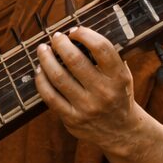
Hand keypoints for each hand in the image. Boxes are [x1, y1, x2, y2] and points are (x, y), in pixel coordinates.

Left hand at [34, 26, 144, 152]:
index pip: (101, 48)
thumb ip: (107, 59)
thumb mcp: (122, 76)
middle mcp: (103, 91)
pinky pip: (50, 97)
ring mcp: (86, 107)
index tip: (74, 31)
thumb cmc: (118, 96)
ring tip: (42, 49)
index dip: (85, 34)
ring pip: (58, 77)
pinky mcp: (72, 119)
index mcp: (118, 76)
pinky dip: (41, 81)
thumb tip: (79, 36)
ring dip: (46, 60)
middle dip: (61, 44)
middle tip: (54, 37)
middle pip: (75, 60)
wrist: (120, 131)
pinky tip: (39, 70)